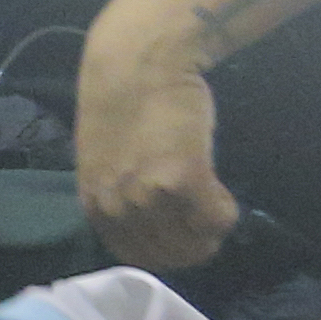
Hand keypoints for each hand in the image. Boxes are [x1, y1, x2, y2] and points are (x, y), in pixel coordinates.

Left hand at [78, 56, 235, 270]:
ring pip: (193, 243)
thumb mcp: (105, 163)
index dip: (166, 252)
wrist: (137, 63)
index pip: (135, 256)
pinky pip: (216, 218)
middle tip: (206, 220)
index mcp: (95, 206)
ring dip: (210, 231)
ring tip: (212, 203)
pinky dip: (225, 212)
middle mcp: (117, 208)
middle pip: (167, 256)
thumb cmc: (123, 106)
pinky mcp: (182, 179)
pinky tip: (221, 190)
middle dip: (193, 245)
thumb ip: (121, 193)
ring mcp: (148, 196)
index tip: (183, 237)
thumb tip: (151, 219)